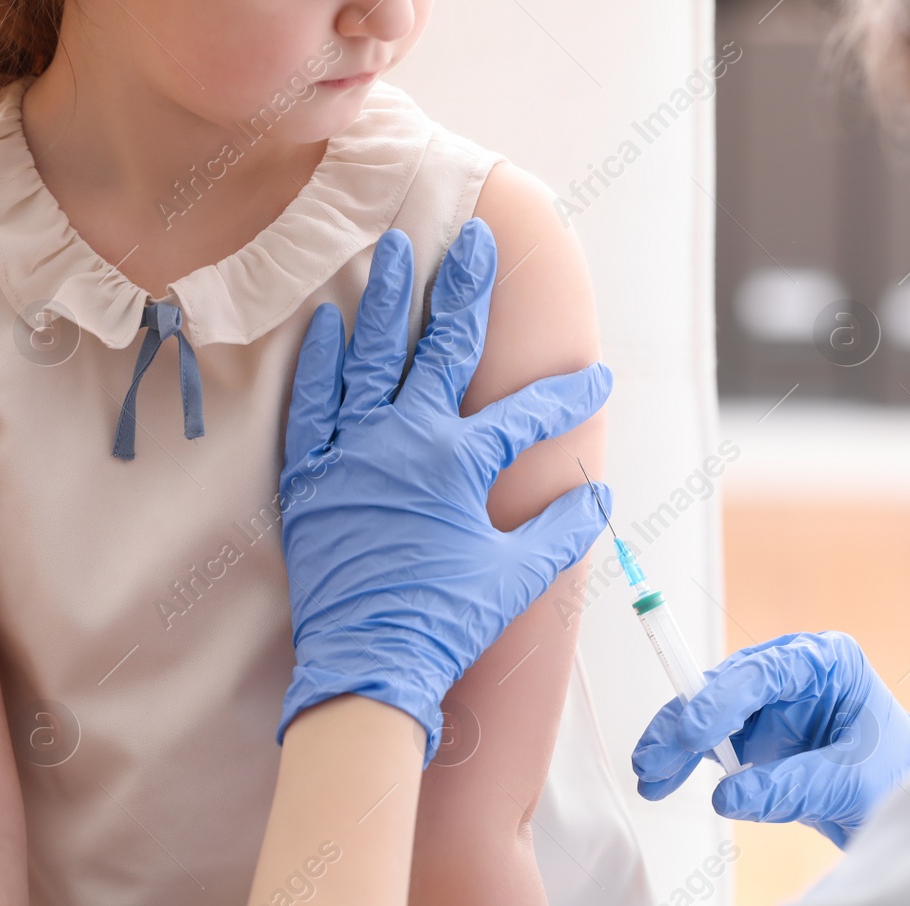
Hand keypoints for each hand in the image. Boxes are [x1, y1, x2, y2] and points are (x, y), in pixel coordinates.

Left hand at [278, 220, 612, 762]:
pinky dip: (322, 360)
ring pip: (372, 357)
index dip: (570, 396)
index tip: (598, 380)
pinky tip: (329, 322)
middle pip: (442, 347)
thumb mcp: (518, 576)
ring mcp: (352, 451)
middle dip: (465, 289)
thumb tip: (597, 497)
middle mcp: (406, 440)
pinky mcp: (311, 474)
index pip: (528, 413)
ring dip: (389, 299)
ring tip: (398, 247)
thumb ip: (560, 530)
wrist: (366, 663)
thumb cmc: (446, 620)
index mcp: (460, 463)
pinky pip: (312, 402)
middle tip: (474, 237)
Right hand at [631, 631, 909, 846]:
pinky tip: (662, 779)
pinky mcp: (756, 733)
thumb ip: (789, 788)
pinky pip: (712, 740)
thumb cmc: (897, 778)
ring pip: (709, 712)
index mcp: (825, 662)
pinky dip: (686, 759)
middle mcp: (791, 673)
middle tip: (653, 758)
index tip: (692, 735)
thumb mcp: (850, 784)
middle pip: (725, 688)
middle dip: (685, 723)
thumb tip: (725, 797)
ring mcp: (770, 703)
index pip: (763, 672)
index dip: (720, 700)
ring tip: (649, 775)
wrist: (907, 803)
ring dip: (676, 742)